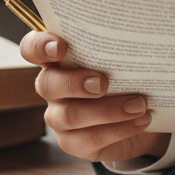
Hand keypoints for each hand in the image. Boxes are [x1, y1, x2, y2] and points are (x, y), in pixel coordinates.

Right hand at [20, 31, 171, 163]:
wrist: (140, 115)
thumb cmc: (127, 77)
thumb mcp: (121, 59)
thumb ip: (116, 48)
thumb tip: (139, 32)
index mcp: (59, 60)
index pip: (33, 48)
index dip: (40, 46)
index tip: (61, 47)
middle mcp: (54, 88)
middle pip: (46, 84)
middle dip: (74, 82)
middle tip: (103, 83)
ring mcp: (59, 117)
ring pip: (70, 115)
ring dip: (108, 109)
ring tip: (139, 104)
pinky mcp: (74, 142)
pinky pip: (90, 138)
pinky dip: (119, 129)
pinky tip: (141, 120)